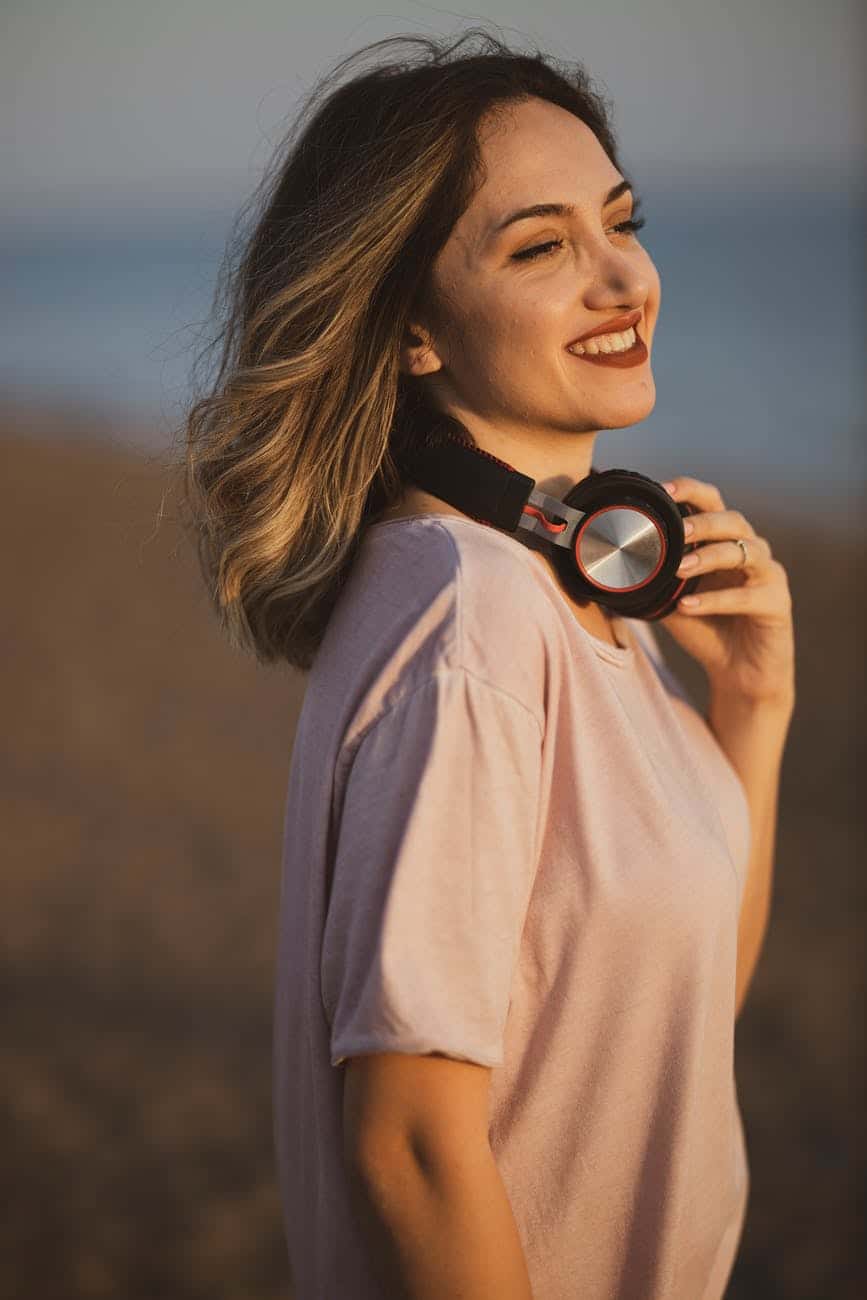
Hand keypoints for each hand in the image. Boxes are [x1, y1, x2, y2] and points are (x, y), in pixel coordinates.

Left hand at [659, 476, 795, 704]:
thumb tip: (603, 566)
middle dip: (703, 522)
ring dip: (709, 557)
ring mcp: (768, 575)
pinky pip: (748, 596)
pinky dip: (716, 600)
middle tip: (676, 531)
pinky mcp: (777, 603)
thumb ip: (649, 578)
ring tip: (678, 568)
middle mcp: (750, 550)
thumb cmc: (704, 628)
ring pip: (745, 552)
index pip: (711, 502)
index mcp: (723, 541)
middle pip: (733, 521)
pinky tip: (688, 607)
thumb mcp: (669, 599)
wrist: (737, 672)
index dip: (690, 490)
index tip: (661, 489)